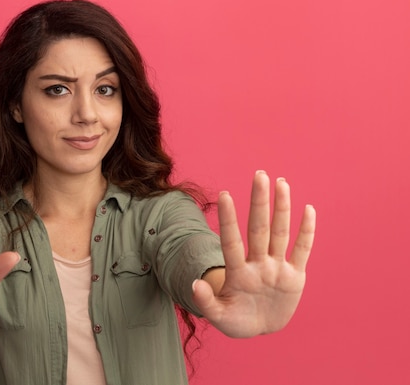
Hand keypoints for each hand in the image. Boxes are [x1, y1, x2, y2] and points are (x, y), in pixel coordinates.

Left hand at [192, 171, 315, 337]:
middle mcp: (257, 264)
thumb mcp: (219, 317)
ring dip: (281, 209)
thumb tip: (194, 284)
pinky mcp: (294, 277)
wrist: (259, 328)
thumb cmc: (235, 320)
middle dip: (259, 202)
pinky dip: (307, 232)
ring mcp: (276, 268)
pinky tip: (308, 209)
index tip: (225, 195)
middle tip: (259, 174)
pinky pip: (302, 251)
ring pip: (280, 233)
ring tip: (281, 182)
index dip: (228, 219)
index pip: (231, 241)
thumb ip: (206, 302)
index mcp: (238, 273)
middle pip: (258, 228)